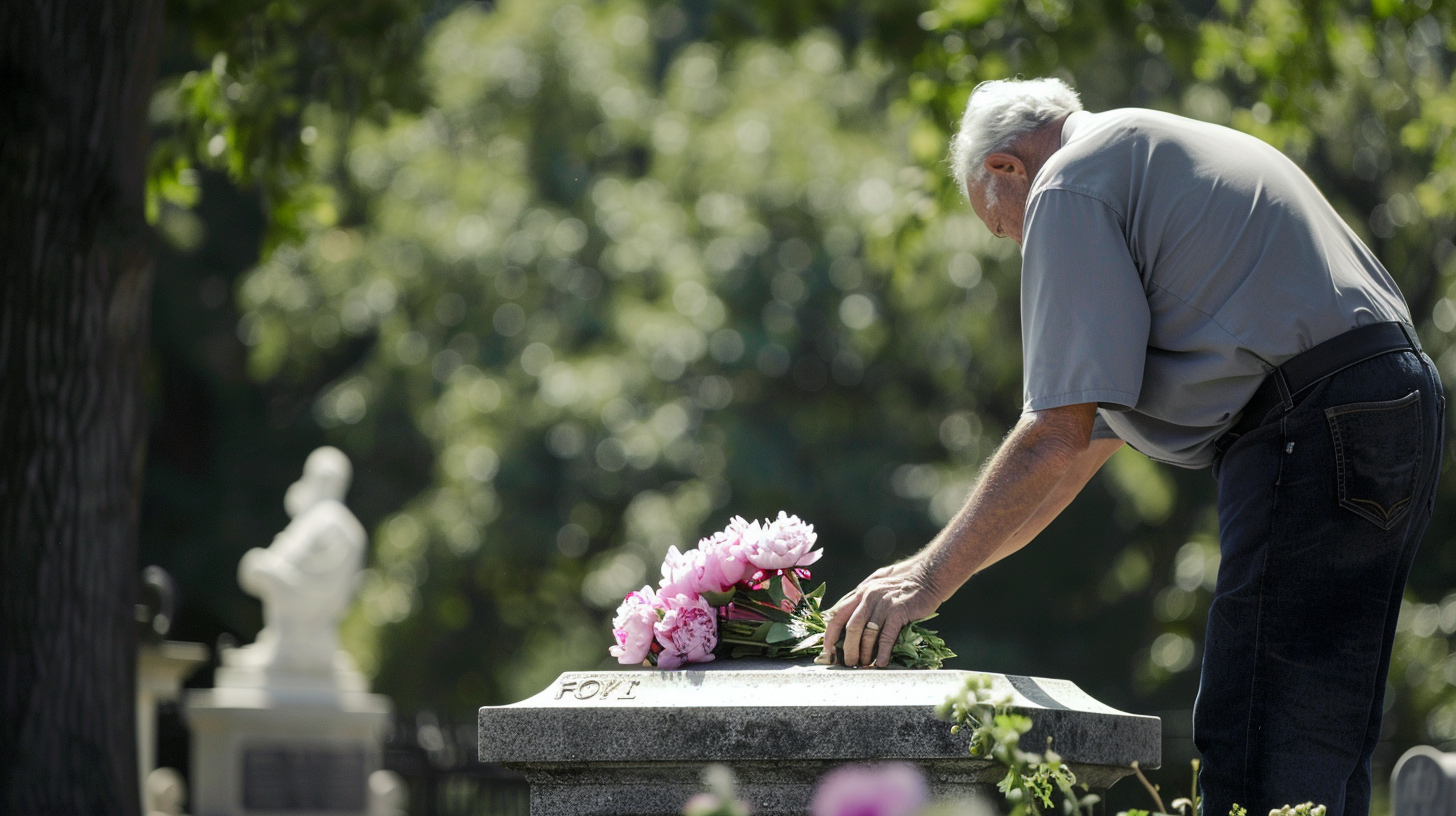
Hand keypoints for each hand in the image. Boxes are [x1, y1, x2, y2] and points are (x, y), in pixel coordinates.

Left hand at [818, 555, 944, 667]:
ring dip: (863, 653)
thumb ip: (864, 597)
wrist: (930, 575)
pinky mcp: (898, 611)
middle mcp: (868, 596)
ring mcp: (883, 603)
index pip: (837, 615)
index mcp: (861, 592)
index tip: (828, 651)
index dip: (829, 635)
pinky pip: (886, 636)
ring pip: (866, 634)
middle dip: (847, 649)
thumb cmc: (905, 581)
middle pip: (850, 628)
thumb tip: (851, 615)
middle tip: (848, 663)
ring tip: (863, 665)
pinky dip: (882, 652)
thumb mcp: (878, 583)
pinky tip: (881, 662)